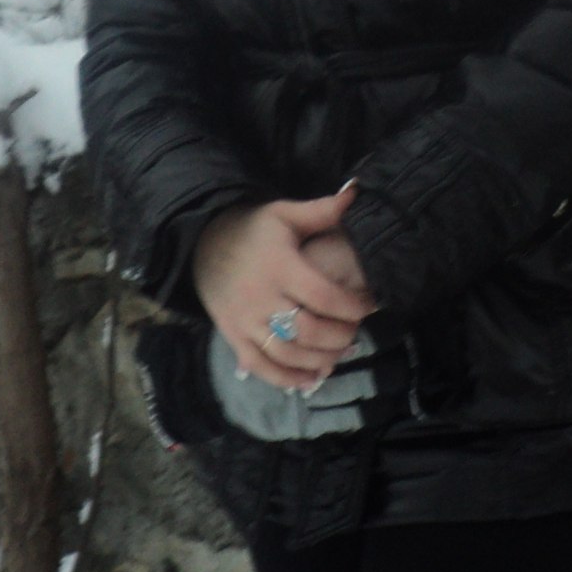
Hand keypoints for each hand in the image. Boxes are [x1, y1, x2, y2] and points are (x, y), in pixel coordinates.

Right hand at [193, 186, 373, 392]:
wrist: (202, 243)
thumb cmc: (252, 229)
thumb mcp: (284, 214)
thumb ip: (322, 210)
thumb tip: (356, 192)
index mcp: (279, 265)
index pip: (322, 295)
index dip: (351, 306)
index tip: (370, 305)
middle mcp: (260, 296)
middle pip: (307, 329)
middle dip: (339, 336)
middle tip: (357, 332)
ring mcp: (244, 320)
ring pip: (286, 352)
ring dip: (319, 359)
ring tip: (340, 354)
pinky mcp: (232, 336)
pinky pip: (260, 366)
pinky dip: (287, 378)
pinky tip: (311, 379)